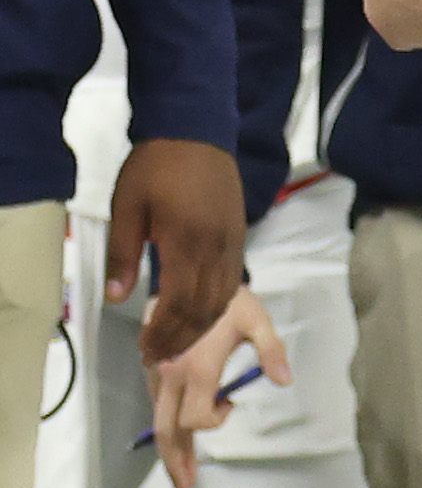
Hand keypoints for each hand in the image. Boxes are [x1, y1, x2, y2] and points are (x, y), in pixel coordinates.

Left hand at [107, 138, 244, 364]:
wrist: (195, 130)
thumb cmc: (155, 168)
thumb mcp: (127, 208)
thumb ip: (123, 255)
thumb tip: (117, 298)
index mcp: (187, 241)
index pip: (180, 302)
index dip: (164, 331)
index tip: (145, 349)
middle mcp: (217, 247)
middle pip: (205, 307)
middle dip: (181, 337)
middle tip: (158, 357)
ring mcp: (232, 241)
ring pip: (224, 297)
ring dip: (201, 326)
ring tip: (177, 343)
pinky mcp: (238, 234)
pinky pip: (233, 280)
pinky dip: (217, 304)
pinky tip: (200, 313)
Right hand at [147, 287, 288, 487]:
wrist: (191, 274)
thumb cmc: (228, 300)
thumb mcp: (258, 321)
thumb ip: (272, 351)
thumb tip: (285, 381)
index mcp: (197, 369)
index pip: (195, 419)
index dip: (213, 422)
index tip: (231, 405)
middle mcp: (171, 376)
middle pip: (167, 429)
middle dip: (175, 461)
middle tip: (183, 487)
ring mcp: (157, 372)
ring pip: (159, 417)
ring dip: (170, 445)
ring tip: (180, 469)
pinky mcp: (151, 366)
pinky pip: (157, 401)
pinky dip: (166, 421)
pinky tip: (177, 431)